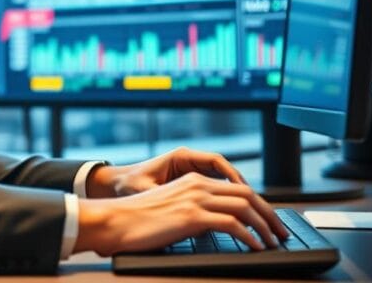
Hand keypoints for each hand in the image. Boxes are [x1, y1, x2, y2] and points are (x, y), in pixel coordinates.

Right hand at [74, 172, 288, 255]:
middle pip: (248, 194)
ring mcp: (195, 198)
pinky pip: (232, 224)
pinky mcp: (191, 215)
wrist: (114, 220)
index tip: (271, 222)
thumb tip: (216, 227)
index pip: (238, 188)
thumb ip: (193, 212)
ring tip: (274, 243)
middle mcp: (197, 185)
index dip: (260, 205)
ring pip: (245, 207)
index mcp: (193, 180)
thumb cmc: (137, 221)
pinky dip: (249, 236)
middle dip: (270, 214)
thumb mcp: (170, 209)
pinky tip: (255, 247)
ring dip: (265, 226)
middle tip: (281, 233)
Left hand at [86, 146, 247, 197]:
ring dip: (235, 193)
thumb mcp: (144, 190)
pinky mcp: (190, 183)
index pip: (215, 161)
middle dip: (240, 186)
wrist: (117, 184)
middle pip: (224, 170)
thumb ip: (163, 196)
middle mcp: (188, 162)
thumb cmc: (128, 184)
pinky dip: (224, 198)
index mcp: (180, 157)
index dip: (232, 174)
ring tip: (249, 210)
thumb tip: (180, 207)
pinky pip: (213, 188)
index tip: (243, 189)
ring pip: (221, 180)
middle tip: (254, 203)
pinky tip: (232, 213)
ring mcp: (190, 172)